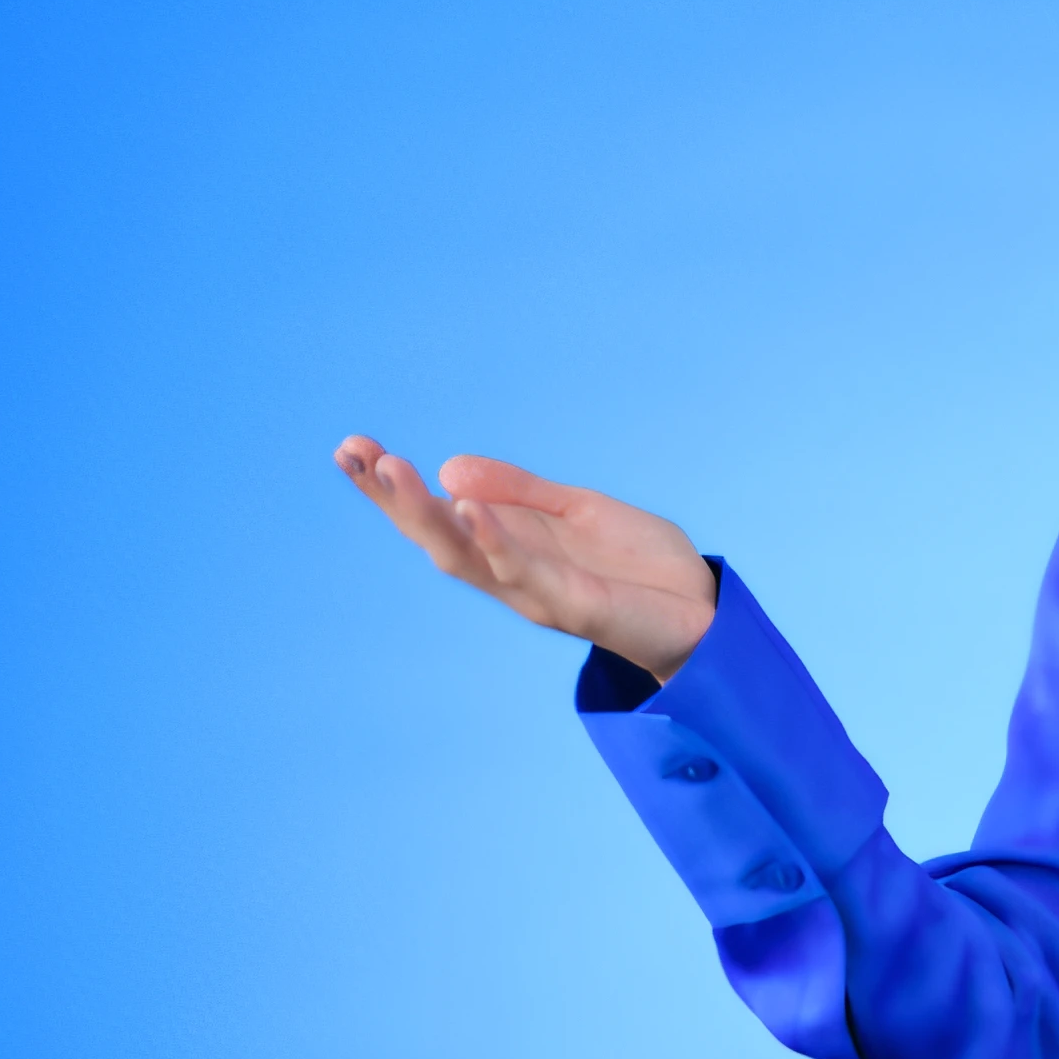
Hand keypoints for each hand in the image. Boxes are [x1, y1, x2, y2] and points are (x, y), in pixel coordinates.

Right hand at [333, 435, 717, 681]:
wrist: (705, 609)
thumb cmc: (641, 566)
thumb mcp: (577, 511)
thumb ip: (520, 492)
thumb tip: (449, 469)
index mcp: (510, 551)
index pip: (440, 517)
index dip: (395, 490)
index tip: (353, 448)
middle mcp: (512, 577)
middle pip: (437, 539)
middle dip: (393, 499)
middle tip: (353, 454)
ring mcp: (540, 595)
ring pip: (468, 558)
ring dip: (428, 515)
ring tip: (392, 470)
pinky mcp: (577, 607)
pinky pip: (527, 574)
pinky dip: (495, 540)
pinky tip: (468, 508)